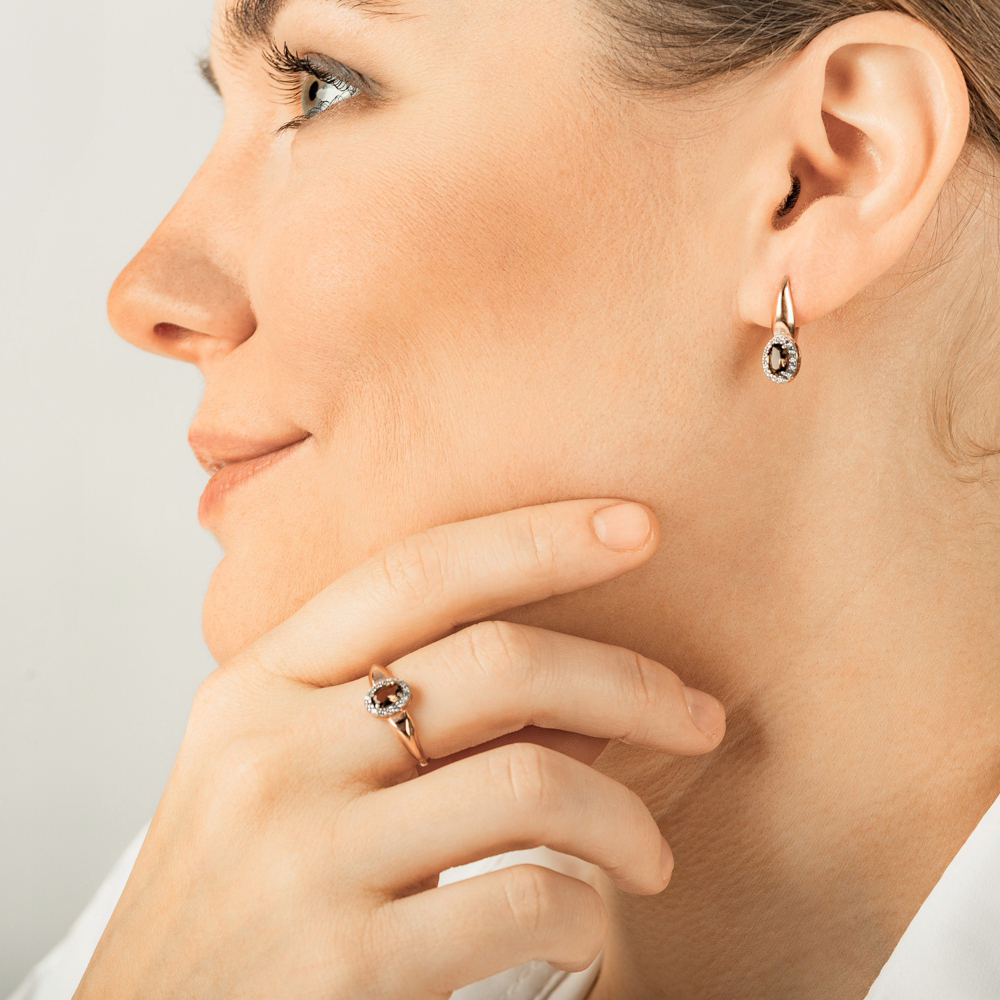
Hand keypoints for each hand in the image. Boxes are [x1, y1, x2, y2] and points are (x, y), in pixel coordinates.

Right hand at [74, 499, 725, 998]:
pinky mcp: (347, 968)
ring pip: (530, 782)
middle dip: (628, 678)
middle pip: (496, 663)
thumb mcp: (275, 770)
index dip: (535, 537)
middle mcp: (271, 757)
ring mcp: (305, 861)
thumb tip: (560, 670)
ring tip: (650, 851)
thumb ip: (376, 702)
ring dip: (625, 814)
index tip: (635, 527)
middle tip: (697, 714)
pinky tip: (586, 915)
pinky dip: (586, 904)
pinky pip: (525, 899)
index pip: (414, 573)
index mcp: (253, 686)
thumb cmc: (236, 892)